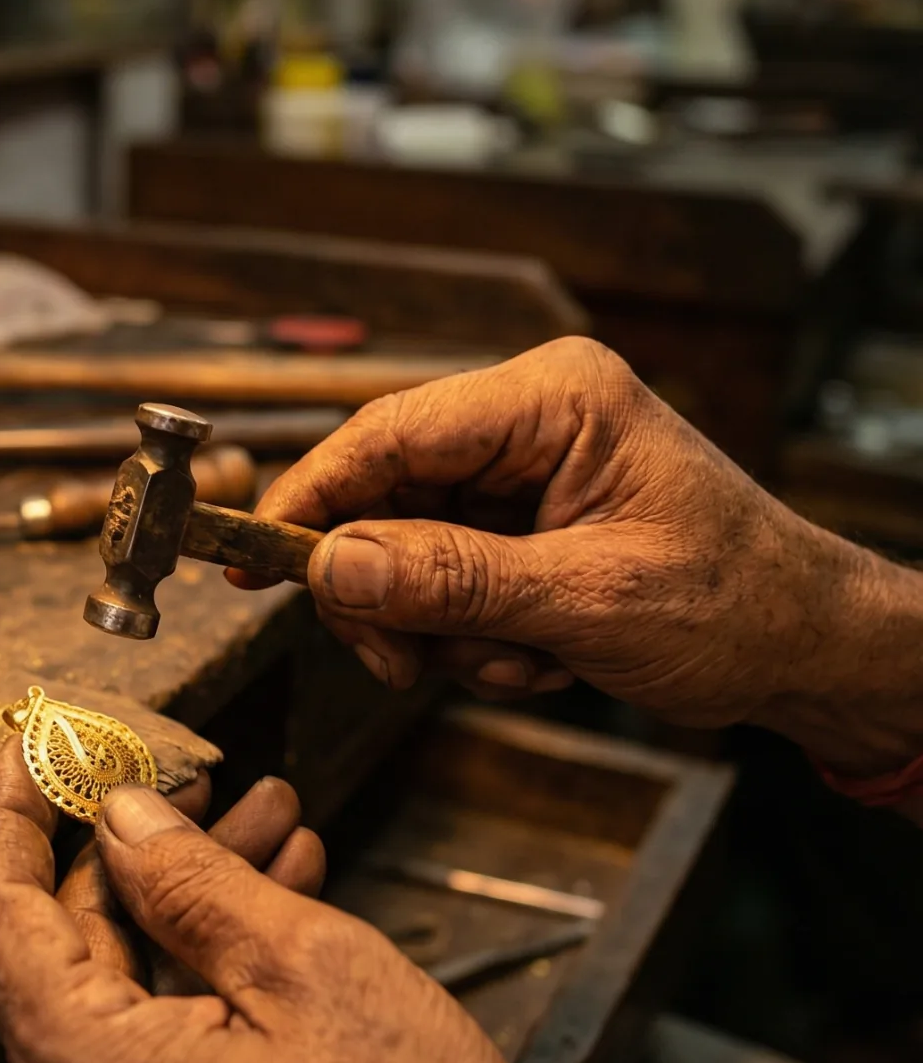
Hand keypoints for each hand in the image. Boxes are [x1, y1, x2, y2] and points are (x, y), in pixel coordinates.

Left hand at [0, 746, 822, 1062]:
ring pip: (120, 1006)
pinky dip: (201, 989)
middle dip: (138, 854)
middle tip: (206, 777)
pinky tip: (277, 918)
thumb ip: (193, 882)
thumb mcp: (313, 972)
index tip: (42, 742)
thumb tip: (119, 819)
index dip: (13, 814)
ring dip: (187, 913)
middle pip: (63, 958)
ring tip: (275, 829)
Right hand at [246, 336, 922, 780]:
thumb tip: (331, 566)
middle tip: (407, 665)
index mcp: (553, 397)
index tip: (254, 561)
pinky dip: (472, 635)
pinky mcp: (524, 521)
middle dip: (391, 594)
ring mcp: (525, 470)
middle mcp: (530, 418)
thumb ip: (450, 581)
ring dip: (442, 628)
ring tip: (518, 662)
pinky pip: (444, 578)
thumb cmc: (738, 606)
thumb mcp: (587, 601)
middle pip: (386, 496)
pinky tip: (537, 657)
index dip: (314, 498)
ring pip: (406, 549)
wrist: (808, 651)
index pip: (390, 433)